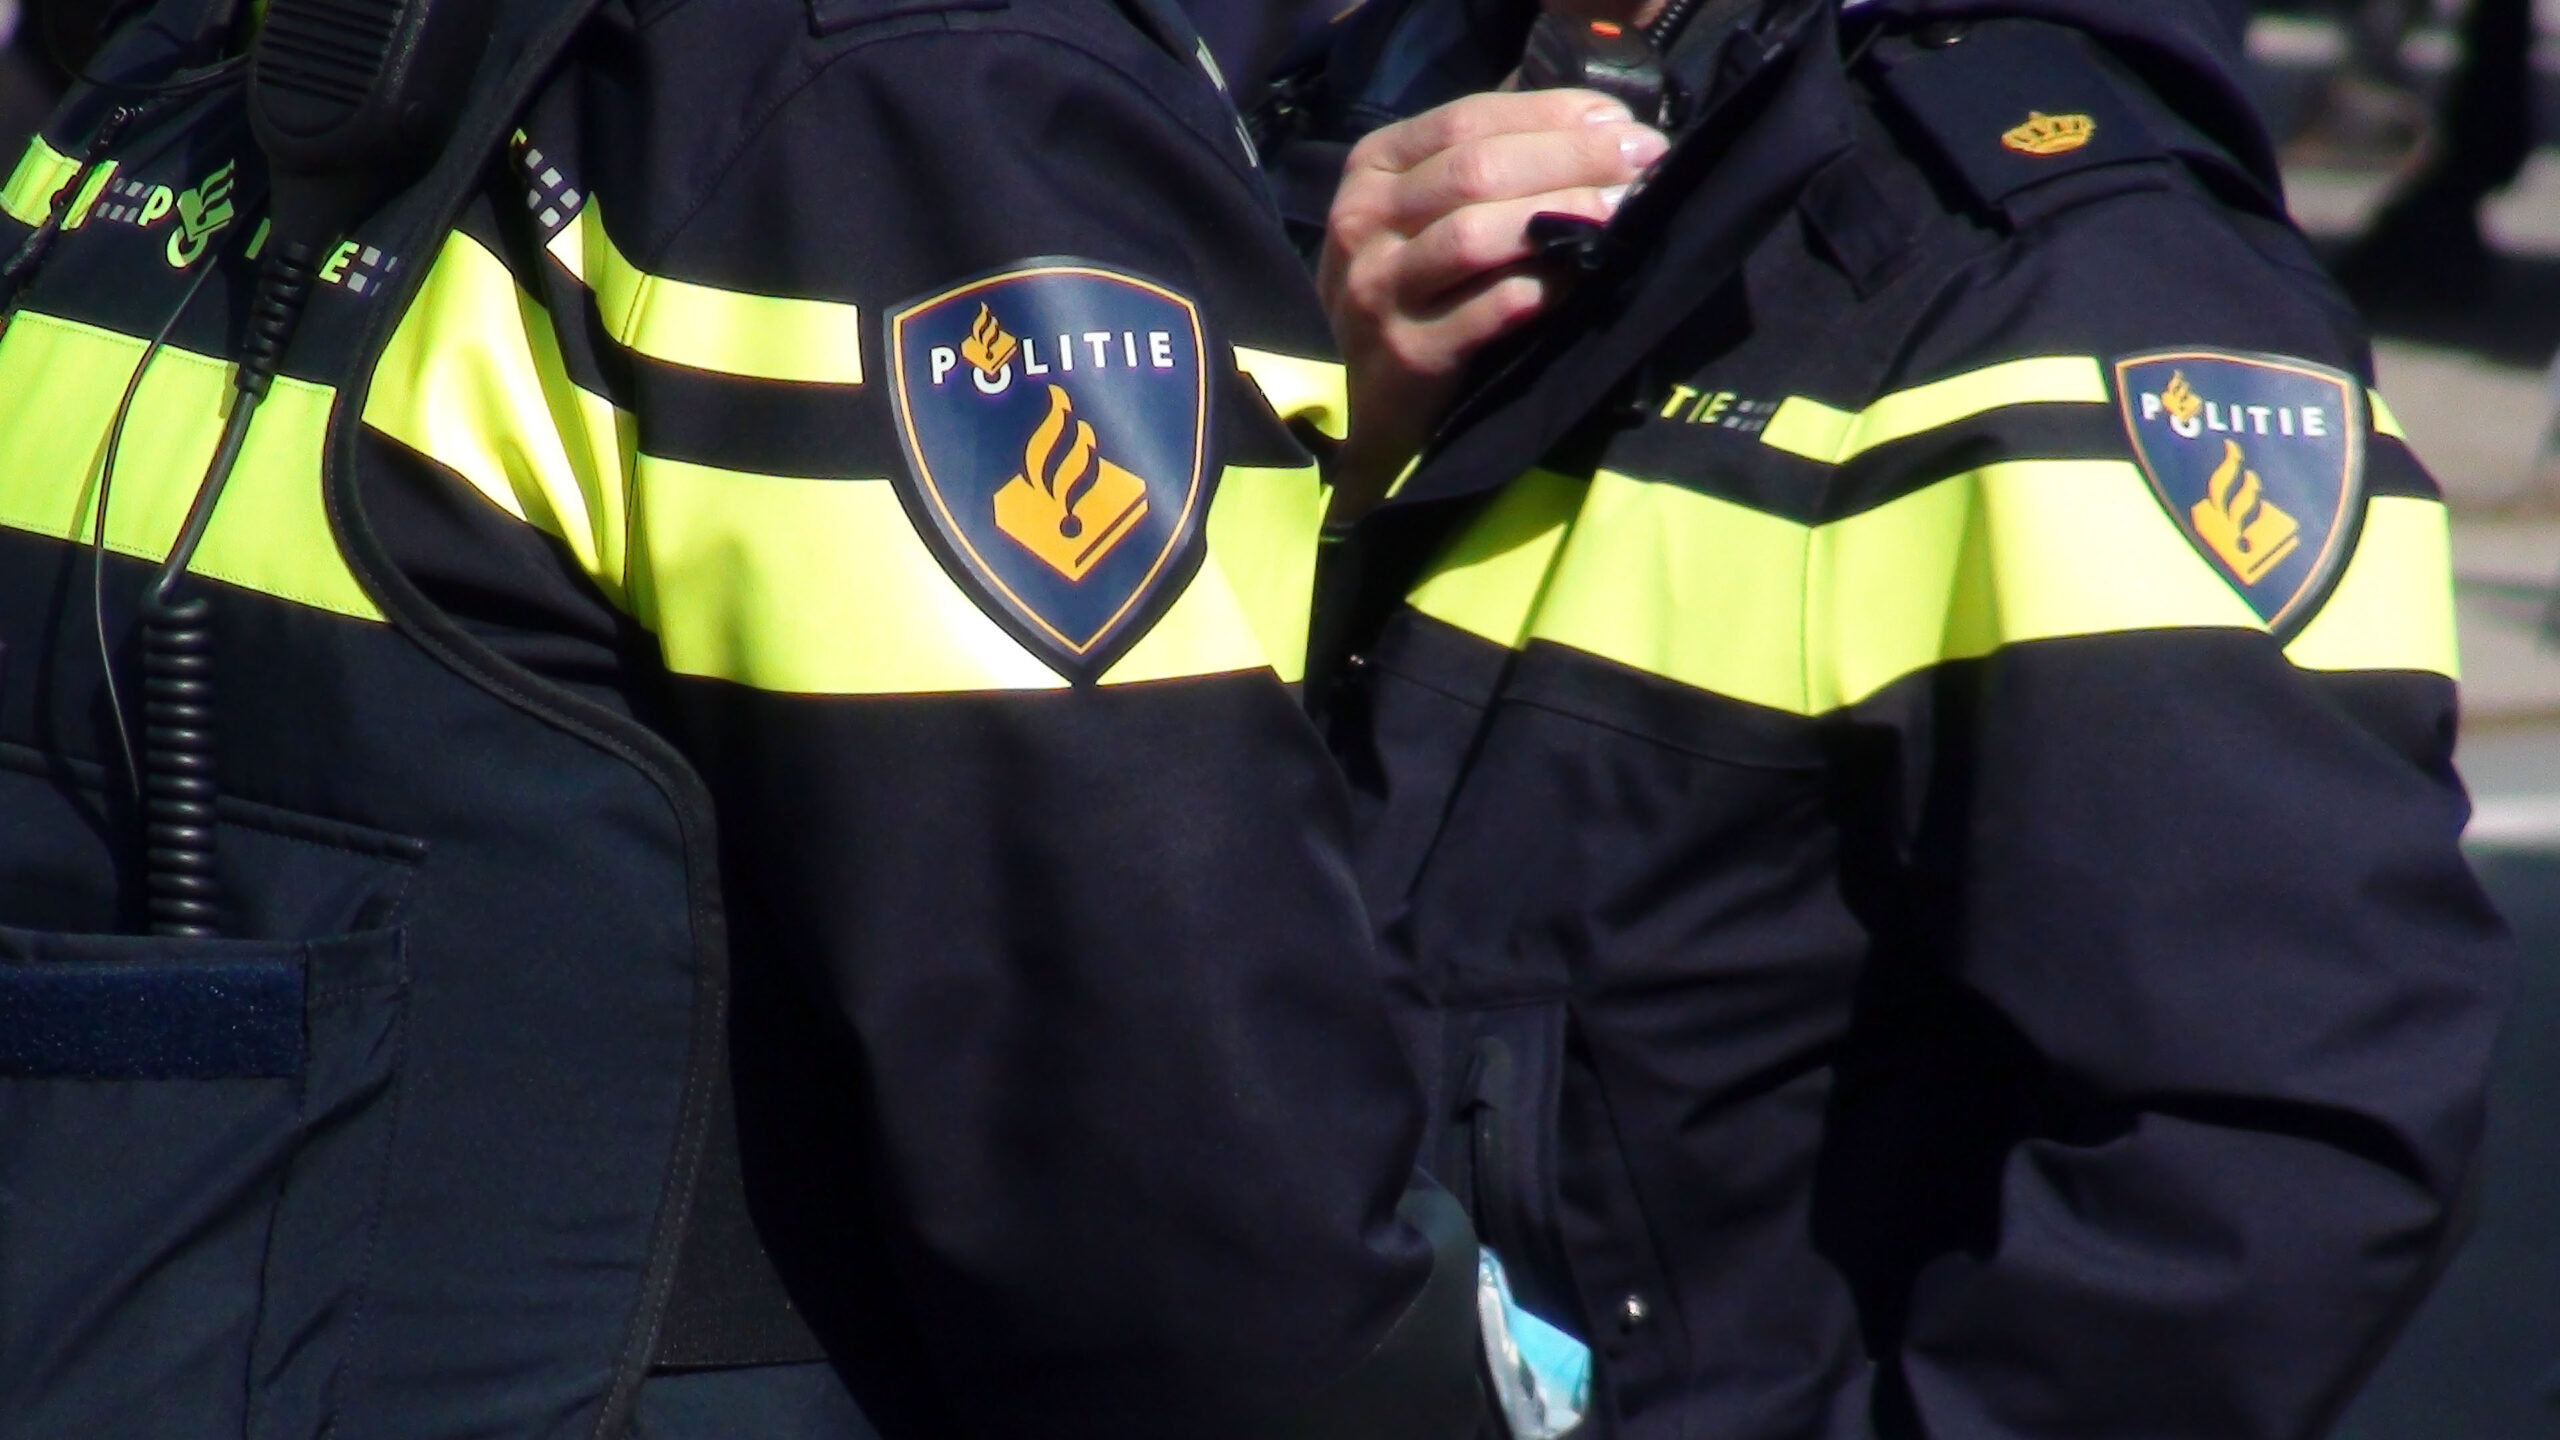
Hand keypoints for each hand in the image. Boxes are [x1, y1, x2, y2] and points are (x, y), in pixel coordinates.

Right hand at [1319, 88, 1667, 515]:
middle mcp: (1365, 220)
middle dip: (1571, 158)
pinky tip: (1583, 276)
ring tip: (1622, 211)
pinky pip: (1488, 310)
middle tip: (1642, 160)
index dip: (1552, 115)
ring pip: (1473, 234)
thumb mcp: (1428, 209)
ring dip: (1560, 216)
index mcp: (1376, 166)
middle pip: (1477, 170)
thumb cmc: (1416, 287)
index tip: (1622, 122)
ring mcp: (1380, 288)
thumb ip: (1495, 162)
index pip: (1469, 118)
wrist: (1363, 398)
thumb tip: (1604, 126)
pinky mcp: (1409, 352)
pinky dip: (1543, 289)